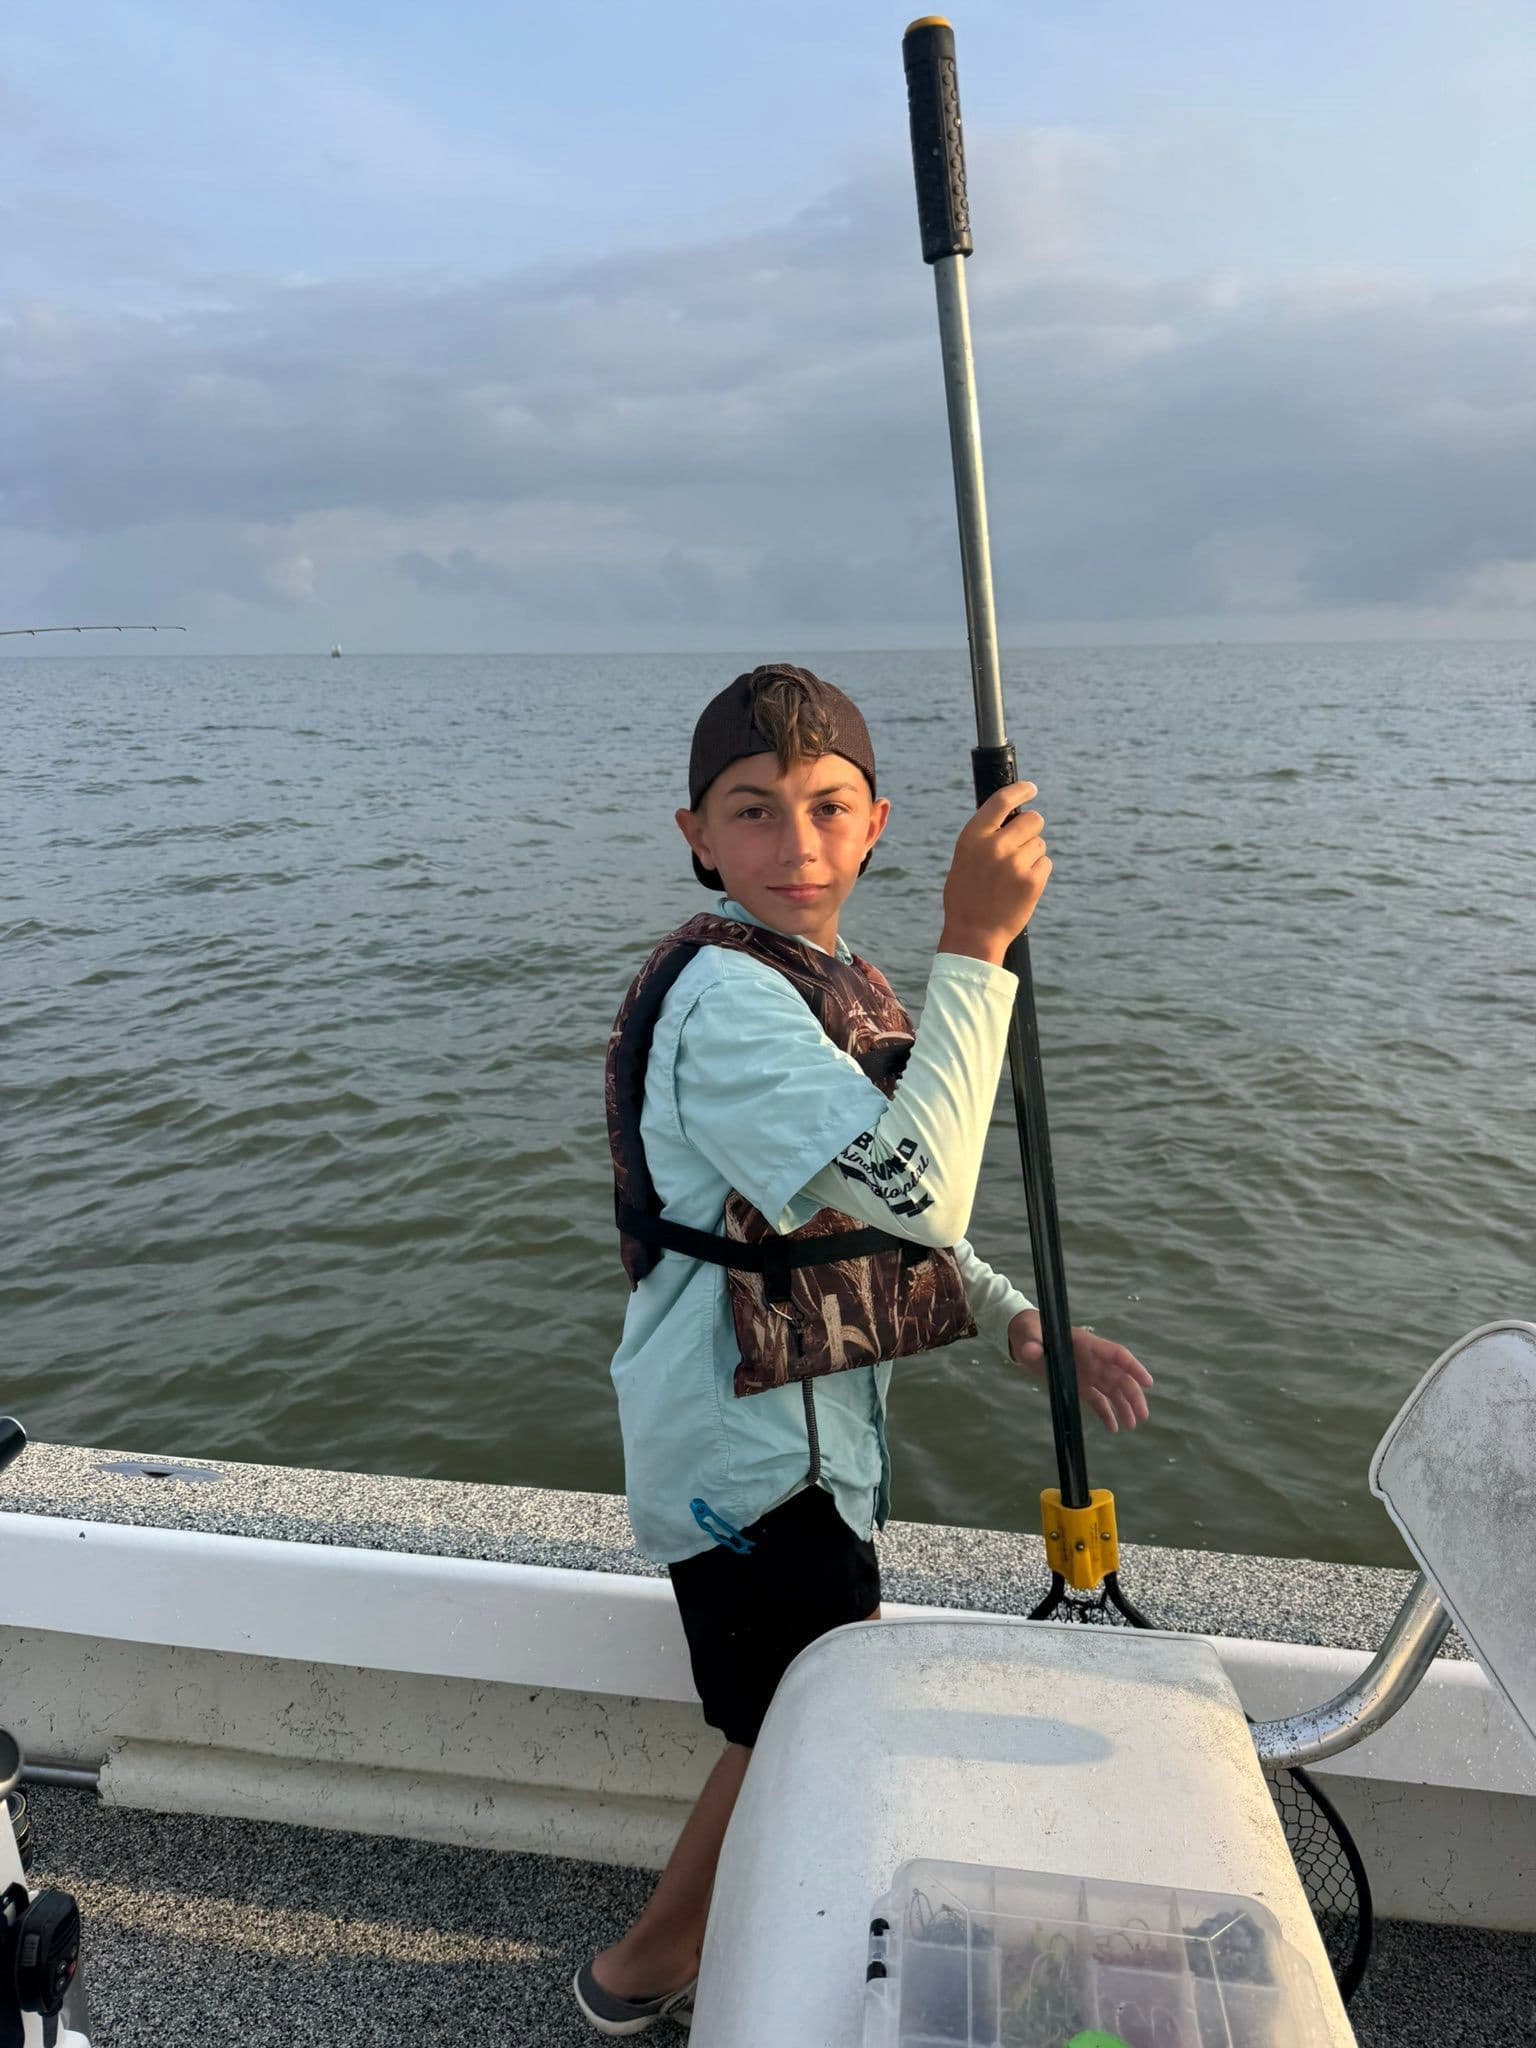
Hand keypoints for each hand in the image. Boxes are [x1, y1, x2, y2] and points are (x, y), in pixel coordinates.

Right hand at [939, 782, 1051, 965]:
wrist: (974, 933)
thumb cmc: (966, 896)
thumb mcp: (964, 859)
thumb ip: (985, 837)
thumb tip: (1011, 819)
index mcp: (974, 837)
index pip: (1001, 801)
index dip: (1020, 790)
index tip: (1031, 789)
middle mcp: (996, 846)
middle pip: (1032, 820)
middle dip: (1032, 829)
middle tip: (1023, 845)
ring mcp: (1016, 863)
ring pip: (1039, 844)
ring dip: (1032, 855)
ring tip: (1013, 876)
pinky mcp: (1032, 881)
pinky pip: (1045, 864)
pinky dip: (1037, 873)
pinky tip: (1021, 887)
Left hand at [1007, 1310, 1152, 1432]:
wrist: (1027, 1338)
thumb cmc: (1031, 1331)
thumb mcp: (1029, 1335)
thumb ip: (1032, 1344)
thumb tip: (1031, 1350)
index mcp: (1087, 1345)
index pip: (1116, 1354)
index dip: (1133, 1367)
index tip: (1148, 1383)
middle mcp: (1093, 1360)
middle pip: (1120, 1377)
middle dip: (1133, 1395)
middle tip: (1143, 1416)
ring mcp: (1088, 1374)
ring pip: (1113, 1391)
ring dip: (1124, 1407)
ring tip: (1131, 1426)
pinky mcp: (1080, 1386)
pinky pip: (1098, 1400)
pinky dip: (1106, 1413)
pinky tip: (1113, 1428)